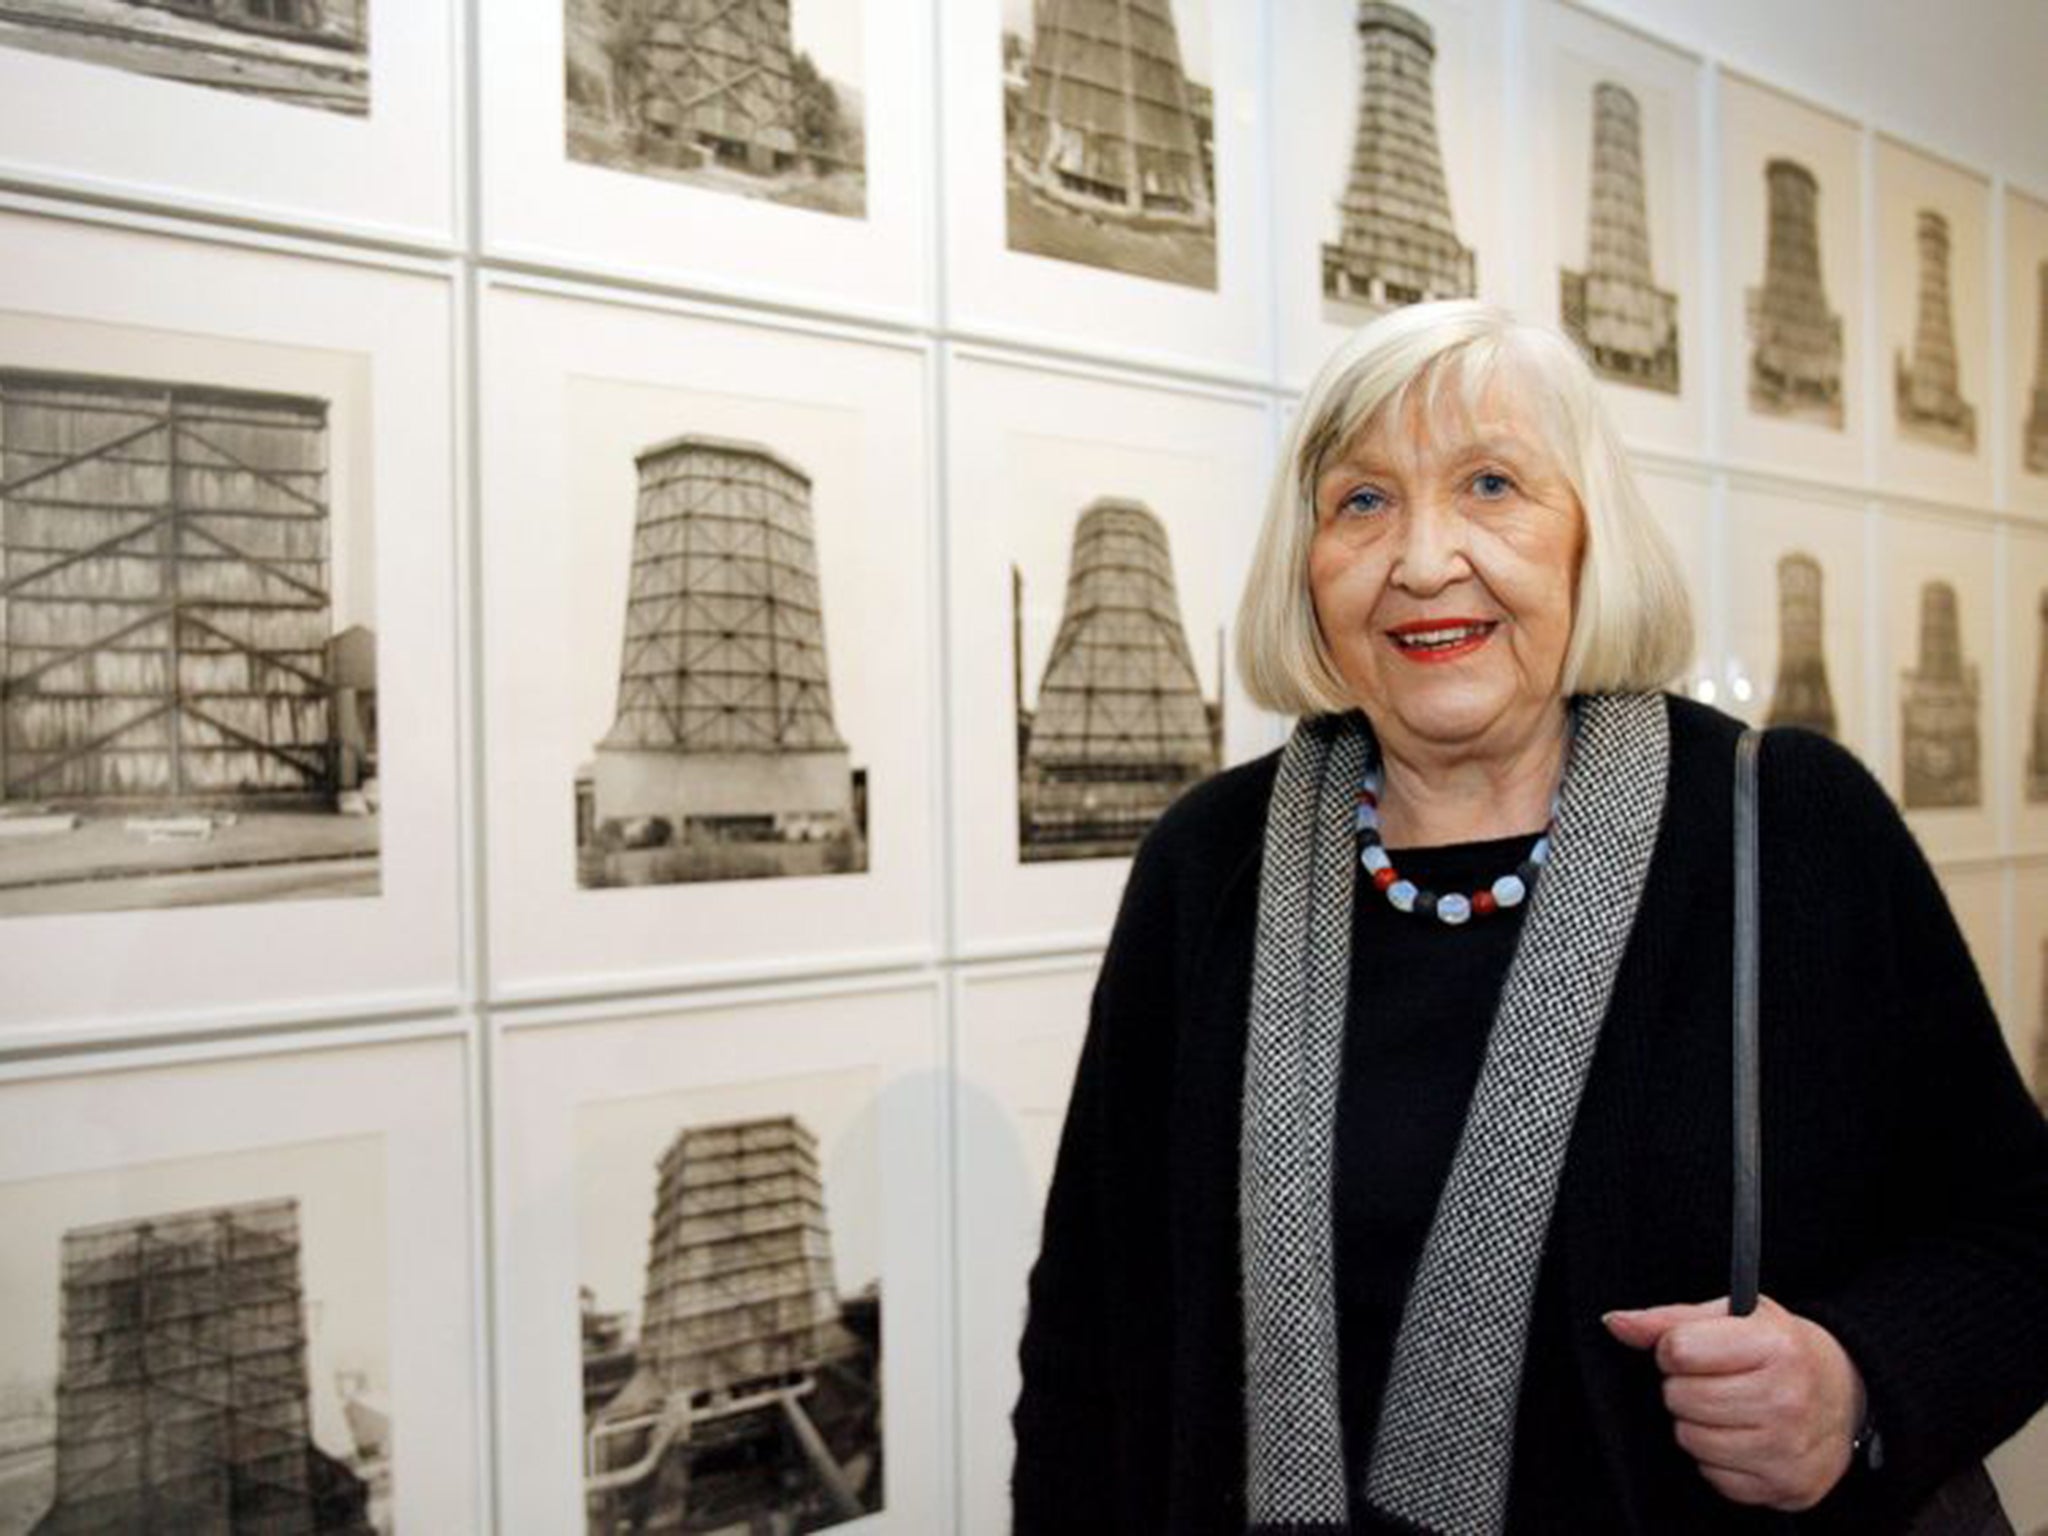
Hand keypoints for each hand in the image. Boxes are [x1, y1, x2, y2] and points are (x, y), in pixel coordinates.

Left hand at [1603, 1295, 1864, 1511]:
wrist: (1845, 1394)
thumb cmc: (1779, 1349)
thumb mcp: (1733, 1316)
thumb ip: (1670, 1320)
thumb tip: (1617, 1323)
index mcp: (1775, 1346)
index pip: (1679, 1349)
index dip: (1674, 1349)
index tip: (1693, 1351)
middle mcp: (1787, 1399)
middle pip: (1681, 1398)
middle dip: (1685, 1387)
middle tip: (1713, 1381)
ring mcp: (1789, 1448)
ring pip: (1692, 1439)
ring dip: (1698, 1425)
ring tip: (1728, 1408)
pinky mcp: (1786, 1486)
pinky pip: (1715, 1476)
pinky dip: (1719, 1460)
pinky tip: (1743, 1437)